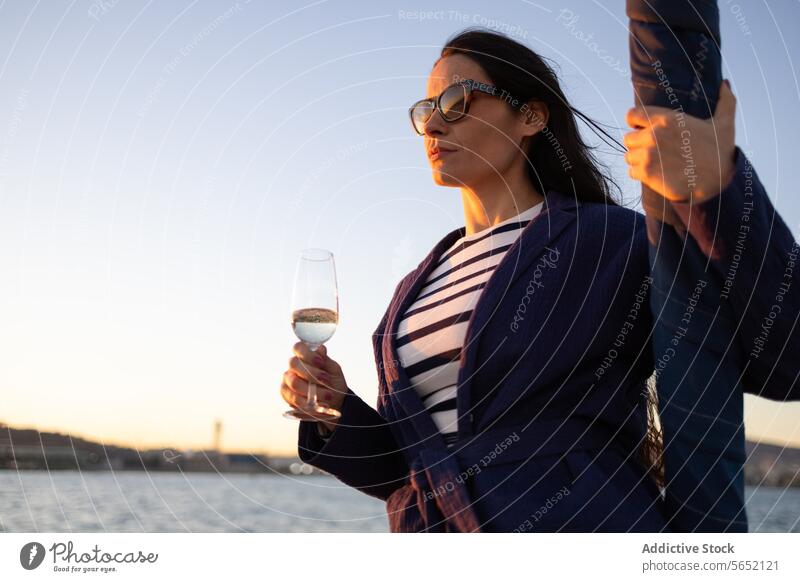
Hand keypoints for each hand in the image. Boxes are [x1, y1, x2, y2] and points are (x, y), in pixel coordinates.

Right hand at [280, 342, 347, 431]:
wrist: (334, 401)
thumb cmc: (333, 381)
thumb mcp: (334, 370)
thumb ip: (326, 360)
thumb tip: (320, 349)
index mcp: (304, 356)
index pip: (298, 347)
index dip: (308, 354)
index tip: (321, 363)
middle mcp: (293, 367)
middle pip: (294, 364)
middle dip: (312, 373)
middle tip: (327, 380)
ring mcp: (287, 381)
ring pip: (294, 383)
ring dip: (313, 390)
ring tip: (328, 396)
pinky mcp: (287, 396)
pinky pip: (294, 399)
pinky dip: (308, 403)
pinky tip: (320, 404)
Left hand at [624, 79, 736, 204]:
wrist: (718, 182)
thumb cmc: (720, 152)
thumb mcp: (725, 123)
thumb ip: (724, 101)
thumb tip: (725, 83)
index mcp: (667, 119)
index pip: (632, 115)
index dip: (635, 122)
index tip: (642, 129)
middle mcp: (654, 135)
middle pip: (628, 138)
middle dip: (638, 144)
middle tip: (654, 150)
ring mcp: (648, 155)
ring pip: (629, 156)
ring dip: (638, 160)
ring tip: (656, 163)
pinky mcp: (646, 173)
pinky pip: (631, 172)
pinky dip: (640, 174)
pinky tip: (655, 174)